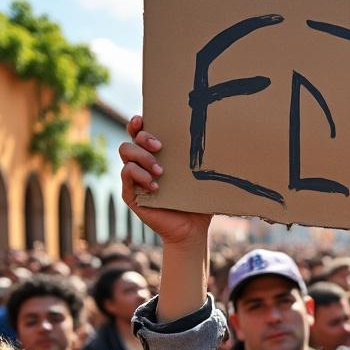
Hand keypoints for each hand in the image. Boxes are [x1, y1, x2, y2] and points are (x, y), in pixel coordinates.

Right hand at [120, 115, 211, 245]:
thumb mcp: (200, 175)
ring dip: (143, 157)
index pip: (139, 132)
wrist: (192, 229)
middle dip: (144, 137)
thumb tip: (224, 136)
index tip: (143, 119)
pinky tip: (155, 186)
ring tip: (161, 172)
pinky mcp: (131, 193)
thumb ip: (203, 157)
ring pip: (125, 151)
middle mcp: (141, 163)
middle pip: (131, 138)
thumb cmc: (197, 200)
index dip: (137, 123)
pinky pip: (126, 174)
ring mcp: (134, 178)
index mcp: (156, 155)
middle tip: (160, 147)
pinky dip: (139, 176)